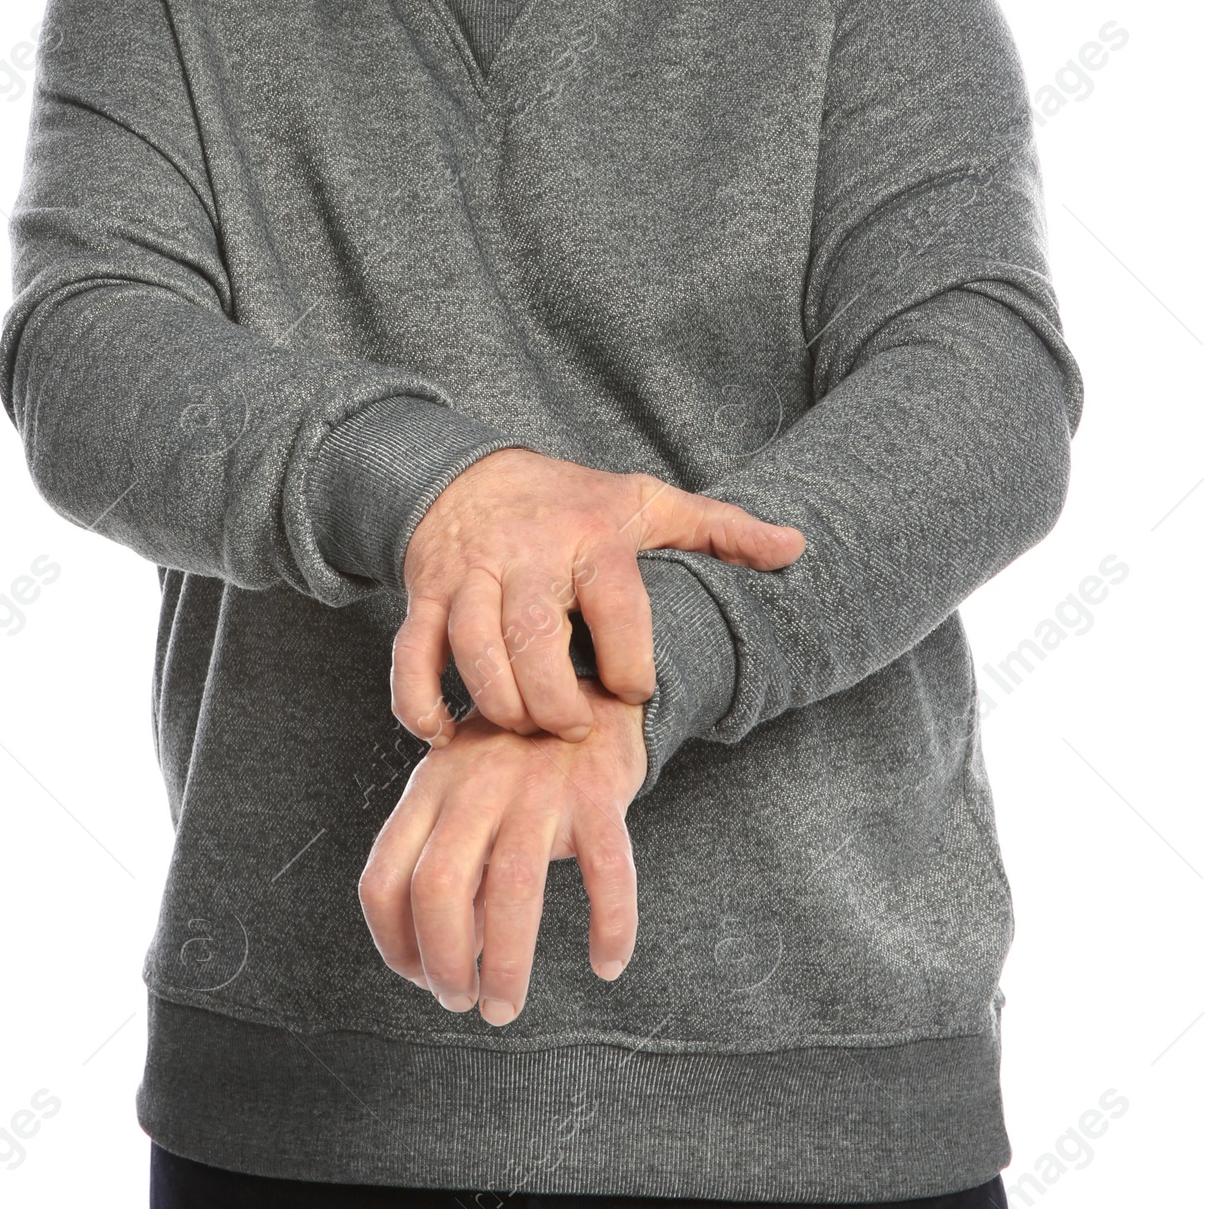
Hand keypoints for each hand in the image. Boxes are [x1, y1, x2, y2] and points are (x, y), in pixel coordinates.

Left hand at [358, 682, 647, 1025]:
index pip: (383, 878)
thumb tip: (448, 958)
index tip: (419, 978)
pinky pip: (605, 873)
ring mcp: (537, 788)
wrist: (587, 687)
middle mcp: (475, 785)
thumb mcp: (460, 795)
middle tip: (462, 1003)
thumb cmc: (512, 759)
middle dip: (443, 962)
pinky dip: (610, 926)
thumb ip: (447, 865)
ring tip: (505, 1008)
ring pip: (513, 890)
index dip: (392, 944)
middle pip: (438, 887)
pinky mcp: (597, 795)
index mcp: (429, 788)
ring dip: (507, 966)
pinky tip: (607, 964)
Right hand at [394, 447, 804, 743]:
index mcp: (591, 537)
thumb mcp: (647, 504)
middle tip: (575, 727)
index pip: (616, 604)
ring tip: (525, 729)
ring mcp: (470, 575)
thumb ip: (720, 531)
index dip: (630, 662)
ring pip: (472, 650)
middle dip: (555, 701)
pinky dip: (418, 704)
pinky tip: (443, 736)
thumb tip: (797, 546)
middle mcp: (527, 555)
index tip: (635, 692)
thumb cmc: (571, 502)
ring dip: (498, 705)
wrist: (468, 472)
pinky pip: (411, 656)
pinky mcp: (426, 596)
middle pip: (533, 638)